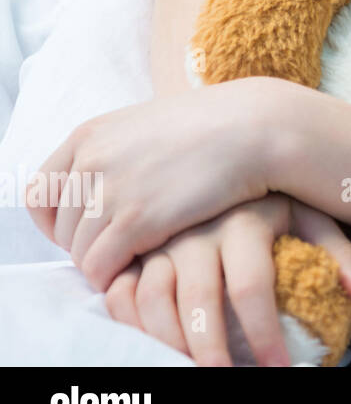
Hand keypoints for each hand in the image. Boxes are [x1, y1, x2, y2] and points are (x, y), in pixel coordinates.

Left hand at [26, 76, 300, 291]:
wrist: (255, 128)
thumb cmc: (215, 127)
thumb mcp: (149, 127)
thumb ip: (117, 152)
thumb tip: (106, 184)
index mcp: (89, 134)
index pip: (41, 191)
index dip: (57, 219)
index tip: (85, 229)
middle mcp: (90, 160)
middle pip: (59, 226)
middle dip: (85, 244)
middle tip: (122, 249)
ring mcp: (110, 190)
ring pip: (79, 251)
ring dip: (104, 263)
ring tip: (139, 261)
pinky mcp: (135, 220)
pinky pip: (100, 267)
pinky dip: (115, 276)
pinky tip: (145, 269)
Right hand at [103, 194, 350, 366]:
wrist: (232, 148)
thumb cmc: (277, 197)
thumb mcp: (311, 214)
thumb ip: (340, 254)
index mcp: (244, 222)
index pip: (252, 287)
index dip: (263, 334)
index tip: (279, 369)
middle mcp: (197, 228)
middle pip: (197, 300)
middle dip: (211, 350)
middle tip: (225, 381)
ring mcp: (160, 237)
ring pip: (152, 299)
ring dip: (169, 343)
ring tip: (190, 369)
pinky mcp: (135, 245)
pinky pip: (121, 290)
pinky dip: (130, 322)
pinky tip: (155, 343)